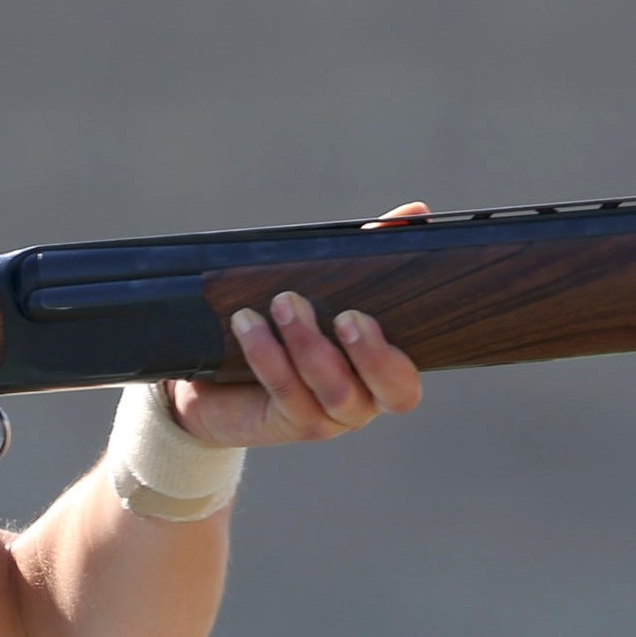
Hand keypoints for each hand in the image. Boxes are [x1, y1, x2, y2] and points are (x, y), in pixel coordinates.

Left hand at [164, 203, 430, 447]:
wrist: (221, 378)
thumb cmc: (286, 324)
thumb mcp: (328, 285)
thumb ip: (372, 252)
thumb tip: (415, 213)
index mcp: (381, 372)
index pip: (407, 380)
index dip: (393, 355)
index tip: (361, 316)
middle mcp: (363, 400)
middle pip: (389, 393)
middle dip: (368, 354)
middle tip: (343, 316)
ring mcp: (327, 418)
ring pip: (333, 390)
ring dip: (307, 344)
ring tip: (281, 302)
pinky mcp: (287, 423)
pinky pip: (285, 392)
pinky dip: (267, 355)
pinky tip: (247, 323)